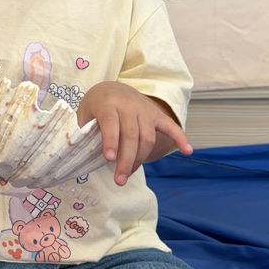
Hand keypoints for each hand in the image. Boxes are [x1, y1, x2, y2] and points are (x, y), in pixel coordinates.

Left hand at [77, 82, 192, 186]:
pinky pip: (171, 126)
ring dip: (140, 159)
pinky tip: (188, 151)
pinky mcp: (156, 114)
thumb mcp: (83, 114)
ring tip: (128, 175)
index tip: (109, 159)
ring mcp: (145, 109)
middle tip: (119, 180)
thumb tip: (81, 155)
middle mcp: (129, 104)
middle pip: (132, 135)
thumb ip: (84, 132)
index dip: (111, 140)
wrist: (111, 88)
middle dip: (126, 160)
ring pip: (147, 137)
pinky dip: (180, 137)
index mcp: (108, 103)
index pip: (111, 122)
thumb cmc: (95, 107)